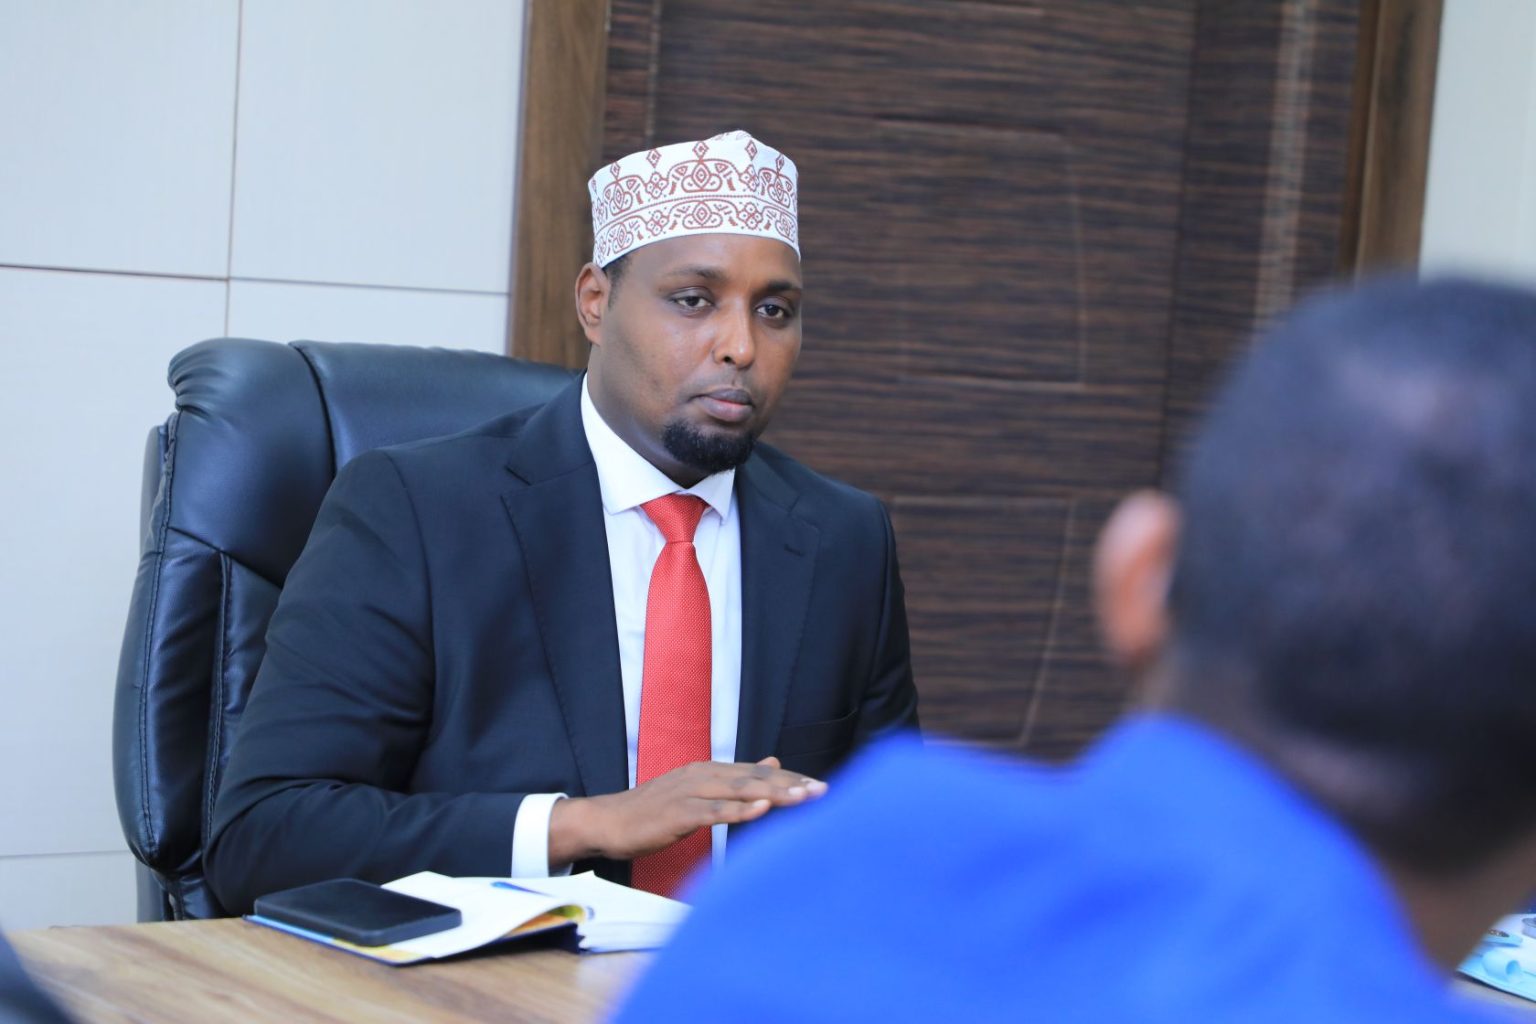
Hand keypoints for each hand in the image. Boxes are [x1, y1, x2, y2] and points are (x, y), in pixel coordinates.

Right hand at [547, 757, 825, 864]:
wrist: (608, 821)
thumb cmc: (654, 811)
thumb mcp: (698, 790)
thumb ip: (736, 779)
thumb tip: (773, 763)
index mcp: (710, 770)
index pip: (758, 772)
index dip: (790, 779)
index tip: (821, 786)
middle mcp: (703, 774)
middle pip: (755, 778)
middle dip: (791, 785)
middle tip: (824, 790)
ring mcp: (690, 792)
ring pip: (740, 790)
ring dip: (774, 794)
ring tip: (804, 797)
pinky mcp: (678, 813)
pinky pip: (714, 811)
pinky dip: (740, 810)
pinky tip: (762, 809)